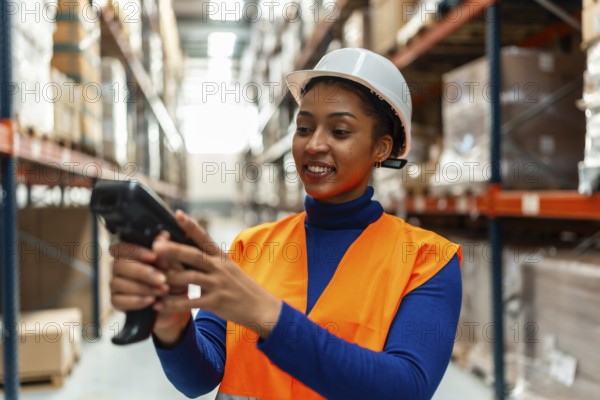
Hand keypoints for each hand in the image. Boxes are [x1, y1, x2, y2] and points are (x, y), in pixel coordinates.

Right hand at [109, 237, 190, 344]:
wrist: (172, 297)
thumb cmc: (170, 272)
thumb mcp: (171, 260)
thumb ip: (165, 248)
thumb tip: (163, 235)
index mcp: (127, 252)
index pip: (120, 247)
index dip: (135, 251)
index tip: (154, 256)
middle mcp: (117, 266)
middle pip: (119, 265)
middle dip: (143, 272)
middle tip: (163, 279)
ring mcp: (115, 283)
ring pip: (118, 283)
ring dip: (143, 288)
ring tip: (162, 291)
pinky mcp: (115, 301)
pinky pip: (118, 301)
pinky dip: (136, 301)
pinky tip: (152, 300)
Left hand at [152, 210, 282, 339]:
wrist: (261, 307)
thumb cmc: (240, 285)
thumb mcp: (228, 267)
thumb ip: (208, 258)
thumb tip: (185, 246)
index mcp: (221, 257)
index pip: (204, 237)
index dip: (190, 226)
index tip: (177, 214)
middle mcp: (219, 268)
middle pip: (193, 255)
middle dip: (173, 250)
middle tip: (156, 246)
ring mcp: (218, 285)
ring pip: (189, 278)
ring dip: (168, 279)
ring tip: (150, 279)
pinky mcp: (216, 302)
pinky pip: (190, 303)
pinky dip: (173, 304)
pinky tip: (158, 304)